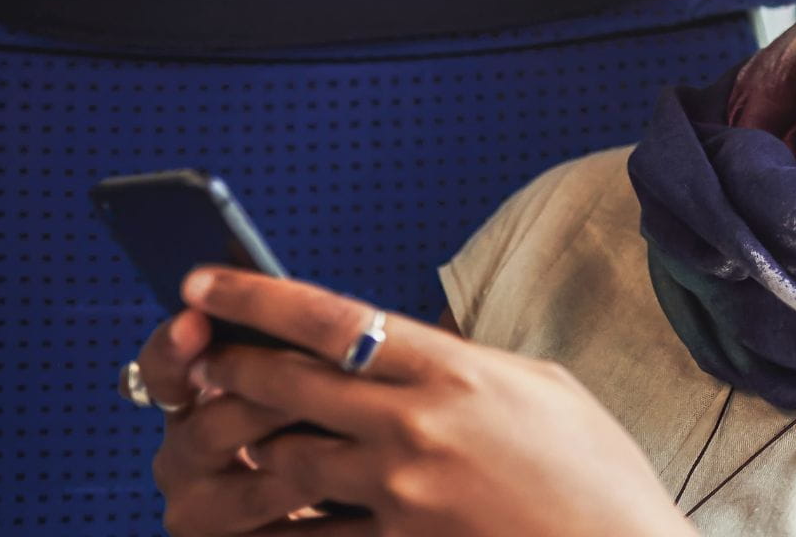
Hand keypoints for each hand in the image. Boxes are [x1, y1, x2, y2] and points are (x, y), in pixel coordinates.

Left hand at [173, 267, 693, 536]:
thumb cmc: (594, 472)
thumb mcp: (543, 388)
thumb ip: (466, 365)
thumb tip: (411, 347)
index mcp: (458, 370)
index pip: (332, 318)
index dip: (255, 298)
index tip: (204, 284)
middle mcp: (419, 423)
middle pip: (289, 384)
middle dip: (231, 367)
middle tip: (200, 359)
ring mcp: (402, 489)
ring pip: (286, 457)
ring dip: (247, 444)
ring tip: (228, 435)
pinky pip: (313, 532)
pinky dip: (281, 519)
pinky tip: (262, 513)